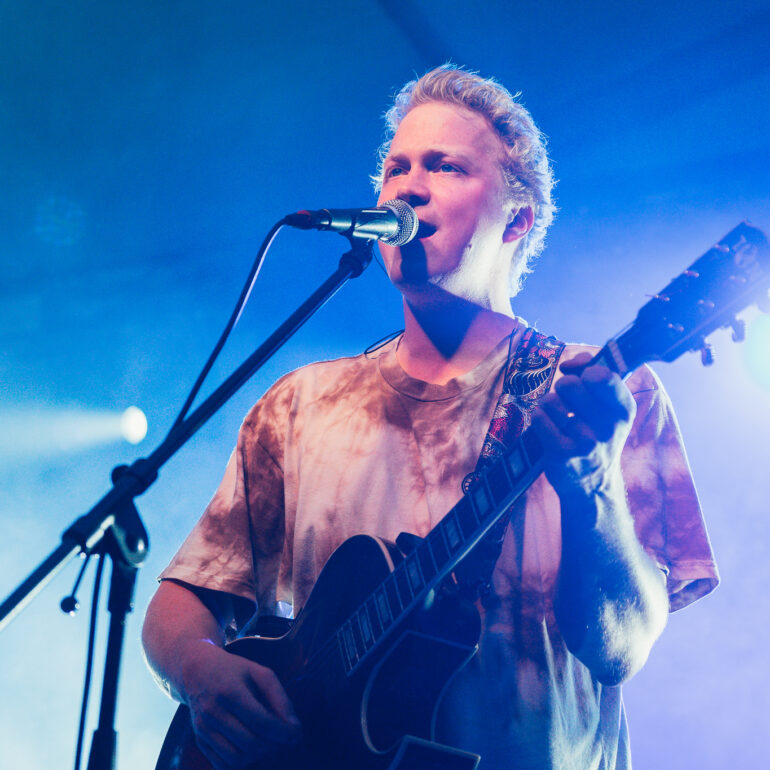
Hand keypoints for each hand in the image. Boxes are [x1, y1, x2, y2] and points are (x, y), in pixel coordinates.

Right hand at [180, 639, 300, 768]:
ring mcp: (203, 728)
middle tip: (283, 738)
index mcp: (230, 691)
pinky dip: (241, 762)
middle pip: (251, 743)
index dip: (283, 733)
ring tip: (267, 742)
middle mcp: (213, 712)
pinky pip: (222, 764)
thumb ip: (279, 697)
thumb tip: (294, 726)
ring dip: (258, 756)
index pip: (262, 722)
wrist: (198, 671)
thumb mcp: (260, 673)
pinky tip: (250, 747)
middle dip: (273, 745)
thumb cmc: (235, 671)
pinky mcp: (199, 739)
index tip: (297, 734)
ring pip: (236, 758)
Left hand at [531, 352, 635, 503]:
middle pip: (570, 384)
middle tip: (568, 403)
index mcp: (623, 410)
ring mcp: (586, 442)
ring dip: (549, 405)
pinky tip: (548, 428)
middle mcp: (609, 427)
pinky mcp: (563, 455)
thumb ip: (592, 372)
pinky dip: (539, 418)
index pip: (602, 375)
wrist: (592, 484)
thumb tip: (571, 364)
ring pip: (551, 401)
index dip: (585, 371)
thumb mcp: (606, 406)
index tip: (583, 379)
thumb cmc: (595, 433)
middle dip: (563, 388)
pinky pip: (539, 418)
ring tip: (558, 418)